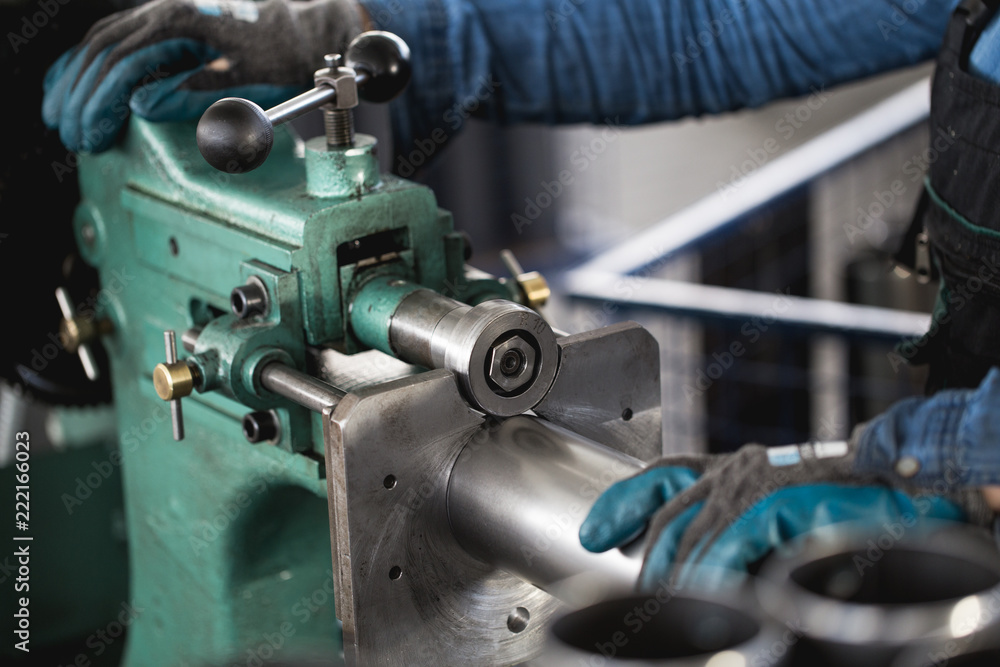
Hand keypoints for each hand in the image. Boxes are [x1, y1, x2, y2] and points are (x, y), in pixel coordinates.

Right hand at [42, 0, 362, 152]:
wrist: (305, 30)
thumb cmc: (281, 54)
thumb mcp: (244, 80)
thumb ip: (193, 92)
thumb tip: (140, 106)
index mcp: (179, 22)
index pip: (118, 63)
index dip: (96, 103)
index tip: (88, 134)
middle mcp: (164, 11)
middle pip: (100, 51)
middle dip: (79, 97)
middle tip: (71, 134)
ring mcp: (163, 13)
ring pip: (101, 41)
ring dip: (76, 78)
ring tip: (59, 114)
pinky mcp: (167, 22)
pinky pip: (115, 36)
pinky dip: (91, 60)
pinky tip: (75, 81)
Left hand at [580, 442, 971, 590]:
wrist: (897, 500)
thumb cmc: (833, 513)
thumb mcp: (764, 519)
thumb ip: (727, 532)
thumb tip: (688, 573)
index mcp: (728, 468)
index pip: (660, 475)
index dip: (622, 501)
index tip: (593, 534)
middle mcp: (736, 467)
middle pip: (669, 511)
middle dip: (649, 560)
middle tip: (638, 602)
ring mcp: (757, 480)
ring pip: (696, 531)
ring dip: (680, 577)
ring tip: (672, 611)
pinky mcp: (781, 498)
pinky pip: (734, 539)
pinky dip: (718, 571)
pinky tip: (712, 596)